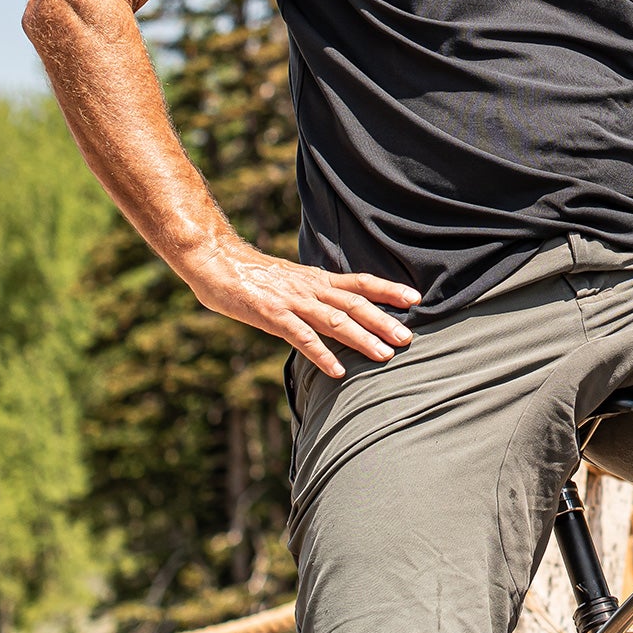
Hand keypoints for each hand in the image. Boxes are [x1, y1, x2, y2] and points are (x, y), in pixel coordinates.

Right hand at [184, 237, 419, 377]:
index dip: (389, 289)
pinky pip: (301, 337)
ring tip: (384, 355)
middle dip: (384, 321)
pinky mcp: (272, 315)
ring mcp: (292, 301)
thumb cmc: (254, 276)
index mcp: (318, 279)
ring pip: (335, 320)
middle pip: (355, 303)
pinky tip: (336, 371)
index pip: (361, 282)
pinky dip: (321, 354)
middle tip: (409, 338)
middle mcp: (311, 288)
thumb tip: (339, 312)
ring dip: (361, 339)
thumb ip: (315, 296)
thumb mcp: (293, 282)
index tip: (416, 298)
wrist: (217, 262)